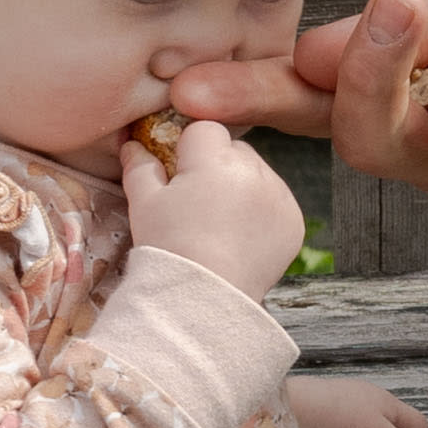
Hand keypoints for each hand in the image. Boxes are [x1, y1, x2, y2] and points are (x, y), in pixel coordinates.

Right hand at [120, 109, 306, 292]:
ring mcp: (280, 196)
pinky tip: (239, 237)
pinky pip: (276, 202)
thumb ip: (140, 166)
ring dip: (241, 188)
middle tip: (196, 203)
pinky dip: (261, 213)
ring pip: (257, 174)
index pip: (204, 130)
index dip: (187, 150)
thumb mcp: (144, 203)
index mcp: (216, 159)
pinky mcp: (294, 220)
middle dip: (216, 167)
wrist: (204, 296)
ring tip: (218, 225)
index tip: (178, 175)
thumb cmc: (169, 247)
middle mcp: (255, 170)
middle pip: (234, 150)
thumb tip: (133, 144)